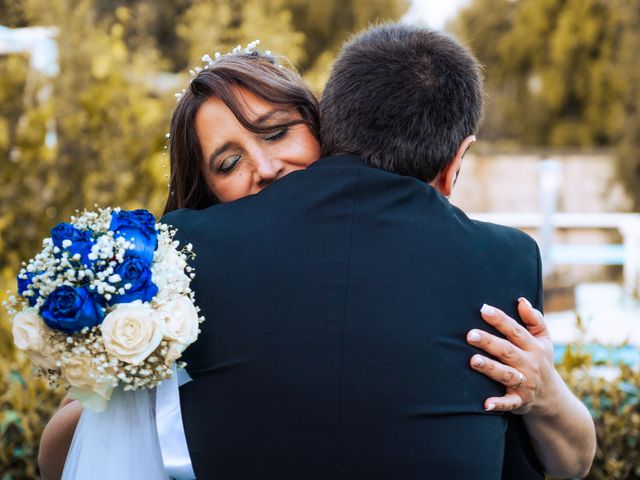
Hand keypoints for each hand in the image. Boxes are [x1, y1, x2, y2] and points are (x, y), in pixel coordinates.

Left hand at [466, 298, 558, 414]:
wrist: (552, 397)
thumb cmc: (540, 360)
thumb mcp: (543, 340)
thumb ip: (534, 320)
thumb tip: (522, 300)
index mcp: (534, 346)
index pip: (515, 331)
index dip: (500, 319)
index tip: (483, 309)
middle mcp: (529, 364)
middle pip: (507, 351)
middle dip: (489, 342)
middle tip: (470, 335)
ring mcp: (525, 383)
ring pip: (506, 375)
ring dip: (491, 368)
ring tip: (474, 361)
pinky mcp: (519, 401)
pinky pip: (509, 403)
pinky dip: (498, 404)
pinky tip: (485, 404)